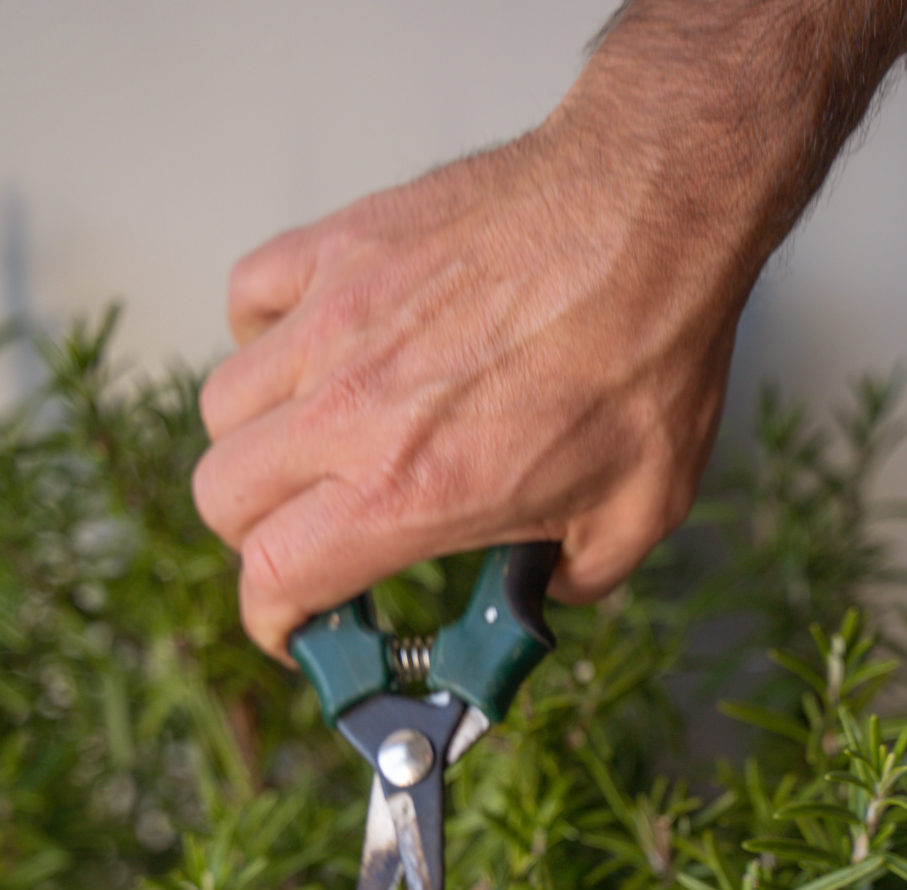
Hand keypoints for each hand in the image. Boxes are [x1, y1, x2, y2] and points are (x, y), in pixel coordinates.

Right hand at [192, 0, 906, 660]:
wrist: (655, 215)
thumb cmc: (650, 357)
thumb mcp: (635, 514)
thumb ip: (573, 578)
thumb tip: (544, 589)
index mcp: (407, 493)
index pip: (273, 577)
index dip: (272, 620)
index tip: (294, 627)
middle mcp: (348, 412)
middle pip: (221, 496)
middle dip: (257, 538)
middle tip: (310, 539)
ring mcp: (333, 320)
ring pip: (222, 405)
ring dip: (256, 444)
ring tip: (314, 446)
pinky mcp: (341, 245)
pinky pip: (248, 295)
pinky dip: (260, 334)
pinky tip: (315, 348)